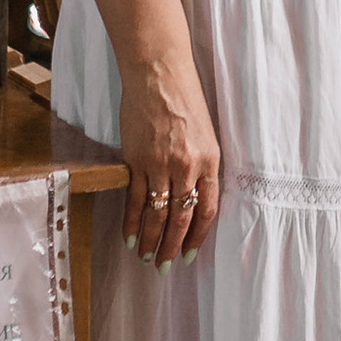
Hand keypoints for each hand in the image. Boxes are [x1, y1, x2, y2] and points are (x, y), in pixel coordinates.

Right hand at [118, 49, 220, 264]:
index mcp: (210, 160)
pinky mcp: (136, 160)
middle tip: (165, 266)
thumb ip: (203, 164)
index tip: (191, 254)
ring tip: (147, 258)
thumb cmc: (185, 98)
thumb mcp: (206, 132)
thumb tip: (196, 195)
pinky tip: (130, 238)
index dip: (198, 235)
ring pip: (157, 214)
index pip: (206, 209)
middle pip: (181, 218)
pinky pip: (135, 199)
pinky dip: (132, 222)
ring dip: (152, 241)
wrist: (159, 73)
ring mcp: (160, 165)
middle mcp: (187, 166)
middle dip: (173, 247)